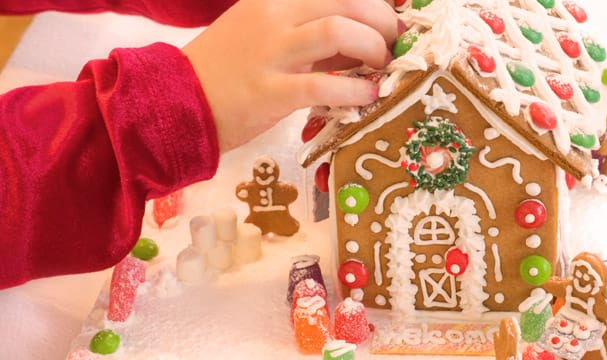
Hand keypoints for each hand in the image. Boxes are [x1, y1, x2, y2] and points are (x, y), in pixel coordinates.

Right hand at [182, 0, 399, 152]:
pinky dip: (356, 89)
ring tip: (381, 67)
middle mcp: (274, 17)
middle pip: (347, 2)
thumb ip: (309, 35)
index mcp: (275, 0)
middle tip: (394, 45)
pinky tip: (367, 96)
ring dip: (373, 47)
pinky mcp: (269, 92)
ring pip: (338, 31)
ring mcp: (271, 53)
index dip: (373, 3)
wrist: (177, 101)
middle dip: (383, 21)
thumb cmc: (226, 70)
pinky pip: (325, 85)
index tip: (389, 21)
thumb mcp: (266, 37)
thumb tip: (361, 41)